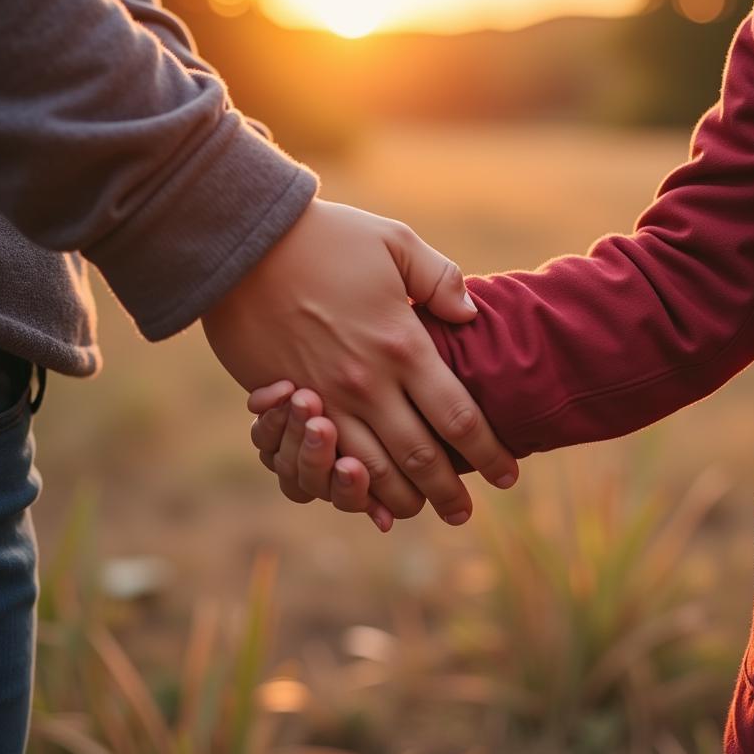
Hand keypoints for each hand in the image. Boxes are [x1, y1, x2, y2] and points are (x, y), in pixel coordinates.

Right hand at [203, 199, 517, 524]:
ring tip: (424, 512)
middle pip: (420, 458)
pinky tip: (366, 503)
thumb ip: (440, 279)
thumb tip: (470, 315)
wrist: (246, 242)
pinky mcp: (287, 402)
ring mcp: (324, 397)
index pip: (458, 416)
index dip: (487, 452)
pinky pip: (320, 461)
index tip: (507, 475)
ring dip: (403, 500)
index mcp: (401, 344)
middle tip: (465, 515)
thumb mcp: (396, 243)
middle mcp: (367, 382)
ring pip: (373, 470)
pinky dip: (347, 490)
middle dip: (449, 493)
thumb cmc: (327, 238)